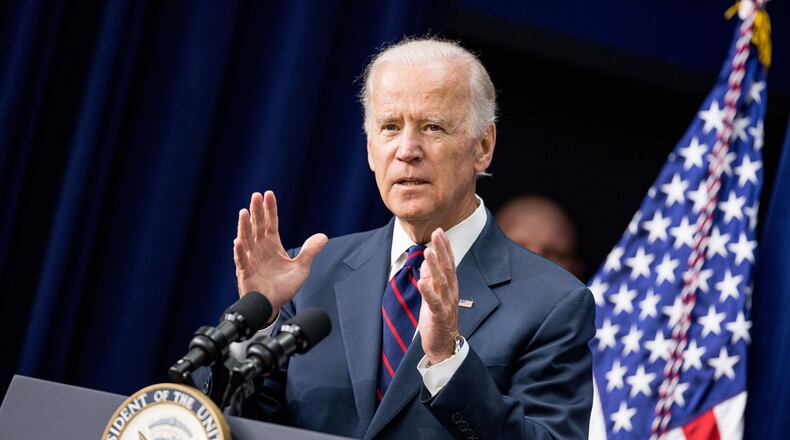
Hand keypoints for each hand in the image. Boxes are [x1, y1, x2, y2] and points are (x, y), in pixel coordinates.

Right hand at [233, 191, 327, 318]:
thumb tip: (323, 236)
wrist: (273, 306)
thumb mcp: (301, 268)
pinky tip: (238, 241)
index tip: (268, 194)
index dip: (270, 209)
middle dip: (256, 211)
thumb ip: (310, 251)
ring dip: (244, 226)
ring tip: (244, 212)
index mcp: (272, 245)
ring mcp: (251, 259)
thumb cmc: (284, 287)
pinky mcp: (245, 273)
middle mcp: (260, 248)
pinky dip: (239, 251)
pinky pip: (241, 260)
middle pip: (257, 226)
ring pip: (246, 239)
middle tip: (255, 196)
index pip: (271, 223)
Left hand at [417, 228, 459, 364]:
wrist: (443, 345)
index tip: (440, 231)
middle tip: (437, 233)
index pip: (448, 262)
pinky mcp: (439, 316)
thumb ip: (431, 279)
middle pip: (447, 267)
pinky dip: (428, 291)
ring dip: (434, 266)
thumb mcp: (433, 295)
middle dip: (442, 250)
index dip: (445, 247)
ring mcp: (446, 303)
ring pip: (441, 282)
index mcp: (450, 286)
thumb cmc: (437, 319)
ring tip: (428, 251)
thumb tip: (427, 263)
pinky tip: (422, 281)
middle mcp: (450, 292)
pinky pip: (434, 302)